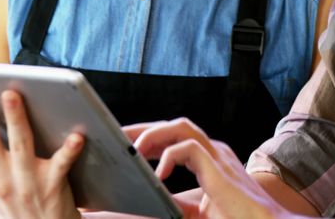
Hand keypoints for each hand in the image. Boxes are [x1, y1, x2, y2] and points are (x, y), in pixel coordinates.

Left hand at [125, 119, 297, 218]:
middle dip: (143, 129)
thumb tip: (150, 199)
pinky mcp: (218, 167)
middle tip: (116, 138)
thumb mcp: (196, 212)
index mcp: (210, 159)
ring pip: (180, 126)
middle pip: (173, 125)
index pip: (175, 136)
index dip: (150, 137)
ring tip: (132, 151)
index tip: (127, 145)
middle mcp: (214, 151)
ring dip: (152, 134)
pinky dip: (169, 156)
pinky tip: (159, 174)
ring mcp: (218, 156)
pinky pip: (188, 147)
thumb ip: (176, 202)